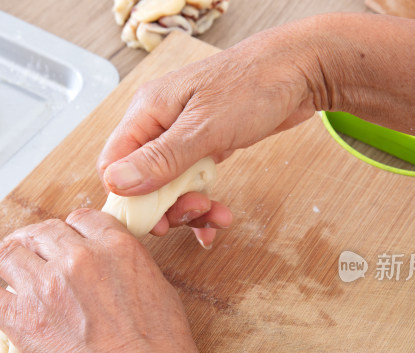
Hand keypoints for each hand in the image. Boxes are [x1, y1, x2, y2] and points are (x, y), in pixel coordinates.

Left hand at [0, 208, 204, 352]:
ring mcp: (45, 286)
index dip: (70, 227)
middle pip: (43, 232)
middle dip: (29, 236)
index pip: (84, 220)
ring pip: (7, 254)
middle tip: (19, 243)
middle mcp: (77, 258)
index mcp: (116, 248)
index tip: (62, 235)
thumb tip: (119, 273)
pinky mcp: (21, 318)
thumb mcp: (161, 296)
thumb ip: (132, 274)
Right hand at [97, 20, 325, 246]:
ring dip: (189, 208)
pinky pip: (192, 182)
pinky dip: (203, 202)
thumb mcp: (205, 128)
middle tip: (194, 213)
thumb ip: (160, 158)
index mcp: (148, 111)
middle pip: (141, 181)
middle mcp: (160, 123)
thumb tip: (117, 182)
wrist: (302, 70)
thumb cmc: (254, 85)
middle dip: (166, 206)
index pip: (113, 164)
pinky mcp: (205, 145)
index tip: (154, 220)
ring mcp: (183, 135)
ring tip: (217, 215)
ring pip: (169, 186)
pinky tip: (217, 218)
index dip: (128, 198)